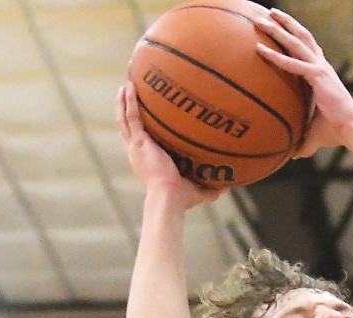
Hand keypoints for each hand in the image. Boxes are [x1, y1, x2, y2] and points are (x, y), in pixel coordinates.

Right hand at [115, 82, 223, 208]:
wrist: (170, 197)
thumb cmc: (182, 199)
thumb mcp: (199, 191)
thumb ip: (212, 188)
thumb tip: (229, 187)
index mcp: (148, 162)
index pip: (141, 142)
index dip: (140, 129)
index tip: (145, 117)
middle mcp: (138, 153)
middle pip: (127, 127)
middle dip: (126, 109)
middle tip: (128, 92)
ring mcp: (136, 147)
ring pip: (124, 119)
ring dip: (123, 101)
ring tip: (127, 84)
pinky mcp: (139, 142)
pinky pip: (131, 117)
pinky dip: (129, 102)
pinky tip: (130, 87)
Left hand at [254, 9, 352, 158]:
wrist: (351, 129)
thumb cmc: (335, 132)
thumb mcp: (313, 133)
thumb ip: (301, 141)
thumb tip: (290, 156)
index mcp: (322, 74)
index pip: (306, 49)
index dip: (294, 36)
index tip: (281, 26)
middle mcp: (321, 66)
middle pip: (302, 37)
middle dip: (285, 23)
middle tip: (268, 13)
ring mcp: (320, 69)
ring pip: (296, 42)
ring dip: (279, 29)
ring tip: (262, 19)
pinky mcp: (318, 76)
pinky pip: (293, 64)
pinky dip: (276, 57)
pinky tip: (260, 50)